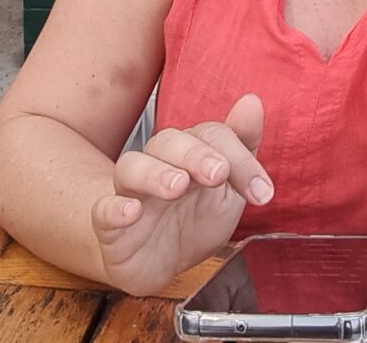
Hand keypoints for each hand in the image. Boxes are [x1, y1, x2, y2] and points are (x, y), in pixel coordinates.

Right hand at [91, 94, 272, 295]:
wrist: (160, 264)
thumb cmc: (193, 220)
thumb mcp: (227, 190)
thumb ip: (241, 149)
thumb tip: (252, 101)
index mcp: (189, 153)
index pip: (211, 136)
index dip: (240, 160)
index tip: (262, 191)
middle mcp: (158, 164)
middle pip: (168, 142)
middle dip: (195, 155)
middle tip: (218, 173)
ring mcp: (131, 193)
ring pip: (132, 167)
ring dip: (155, 173)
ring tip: (177, 185)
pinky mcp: (110, 226)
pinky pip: (103, 210)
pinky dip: (115, 208)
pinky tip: (131, 211)